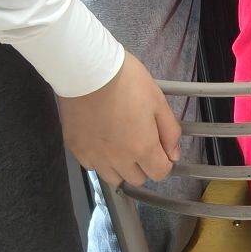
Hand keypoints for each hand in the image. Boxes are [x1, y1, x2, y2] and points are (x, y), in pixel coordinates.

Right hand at [57, 52, 180, 189]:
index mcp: (142, 148)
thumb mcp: (158, 100)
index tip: (161, 148)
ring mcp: (94, 157)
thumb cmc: (127, 81)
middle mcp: (118, 160)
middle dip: (144, 165)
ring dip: (121, 168)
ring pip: (113, 178)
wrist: (87, 72)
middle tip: (141, 142)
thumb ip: (170, 131)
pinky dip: (100, 160)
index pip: (160, 173)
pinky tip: (102, 141)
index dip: (164, 162)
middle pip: (137, 179)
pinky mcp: (76, 150)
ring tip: (121, 145)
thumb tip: (174, 155)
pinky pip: (92, 166)